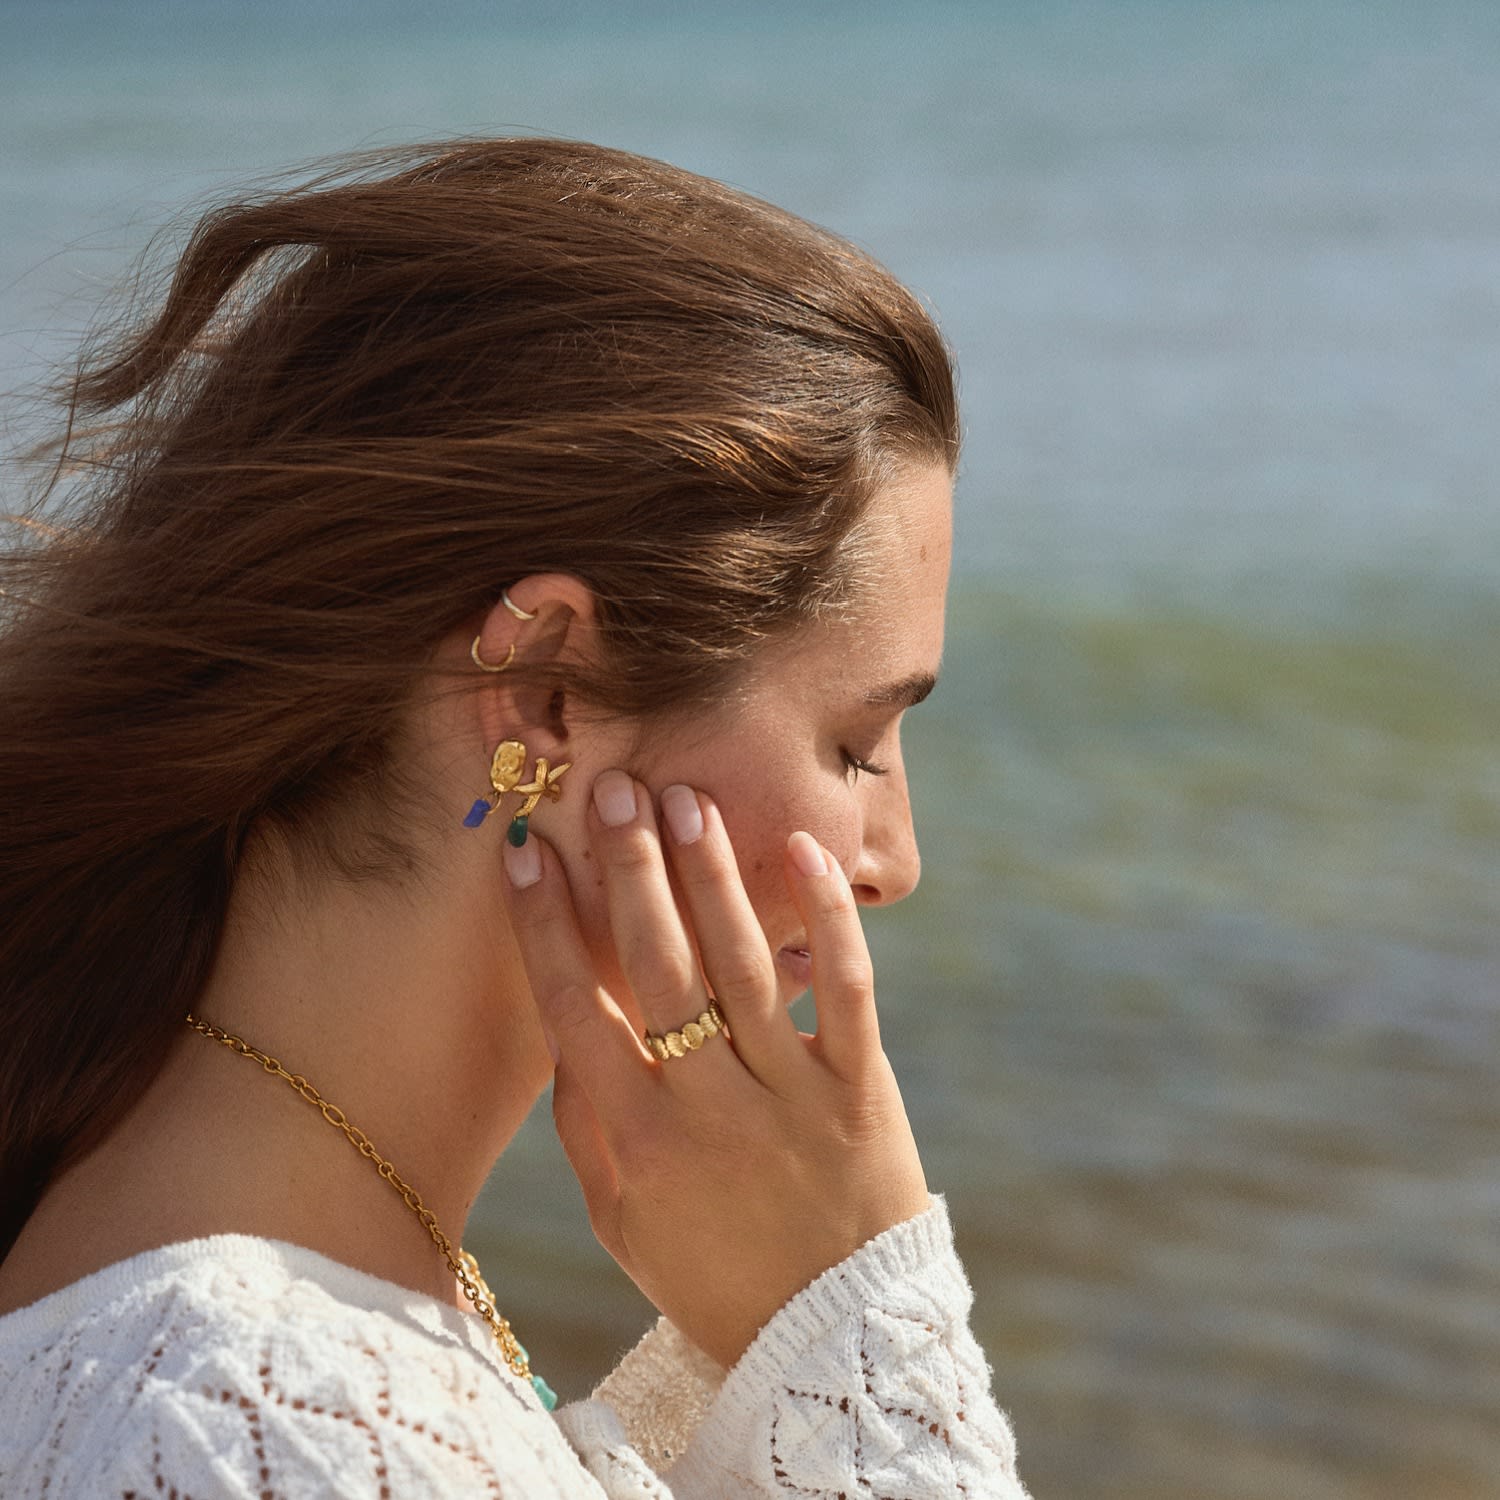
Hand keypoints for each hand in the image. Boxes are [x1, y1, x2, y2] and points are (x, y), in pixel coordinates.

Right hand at [502, 771, 929, 1367]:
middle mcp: (710, 1106)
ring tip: (687, 800)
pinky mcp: (860, 1088)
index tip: (526, 850)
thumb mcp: (624, 1224)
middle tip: (612, 788)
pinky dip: (828, 919)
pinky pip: (847, 990)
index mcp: (640, 1139)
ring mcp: (790, 1093)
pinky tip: (801, 852)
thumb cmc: (712, 1279)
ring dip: (711, 876)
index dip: (544, 924)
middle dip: (628, 869)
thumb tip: (568, 1033)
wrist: (832, 1349)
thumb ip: (590, 1130)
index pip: (575, 1008)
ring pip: (743, 964)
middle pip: (658, 965)